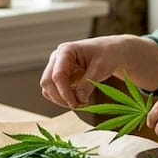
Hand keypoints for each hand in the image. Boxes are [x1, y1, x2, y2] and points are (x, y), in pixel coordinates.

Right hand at [39, 35, 157, 108]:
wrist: (109, 52)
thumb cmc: (106, 55)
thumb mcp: (100, 68)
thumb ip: (87, 84)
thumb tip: (78, 100)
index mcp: (66, 51)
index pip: (58, 75)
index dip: (64, 92)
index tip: (76, 104)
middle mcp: (57, 58)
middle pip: (47, 82)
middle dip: (60, 97)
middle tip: (78, 106)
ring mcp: (56, 67)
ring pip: (48, 88)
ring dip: (60, 99)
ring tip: (80, 103)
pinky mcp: (59, 76)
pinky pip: (54, 91)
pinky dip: (63, 98)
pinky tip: (77, 99)